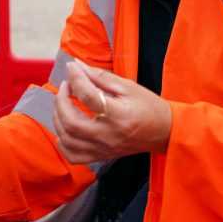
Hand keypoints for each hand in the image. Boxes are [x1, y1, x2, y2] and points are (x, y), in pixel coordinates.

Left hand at [53, 61, 170, 163]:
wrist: (165, 132)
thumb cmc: (148, 106)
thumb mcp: (127, 86)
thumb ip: (100, 76)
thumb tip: (76, 65)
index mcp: (119, 116)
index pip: (88, 97)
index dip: (76, 79)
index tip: (72, 68)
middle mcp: (109, 137)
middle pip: (72, 123)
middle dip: (61, 100)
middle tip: (66, 85)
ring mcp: (104, 150)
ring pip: (68, 140)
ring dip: (58, 118)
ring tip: (64, 102)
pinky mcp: (101, 156)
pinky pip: (73, 156)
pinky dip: (63, 141)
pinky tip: (65, 126)